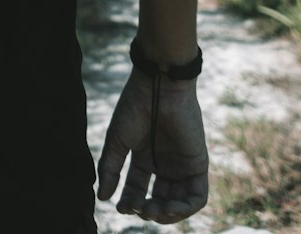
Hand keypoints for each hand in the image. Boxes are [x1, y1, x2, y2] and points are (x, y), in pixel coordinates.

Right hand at [97, 70, 208, 223]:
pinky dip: (186, 209)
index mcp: (145, 158)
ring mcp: (182, 166)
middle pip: (158, 201)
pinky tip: (170, 208)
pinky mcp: (198, 165)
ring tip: (153, 210)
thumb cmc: (135, 107)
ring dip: (167, 214)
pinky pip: (197, 197)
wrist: (159, 86)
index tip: (120, 207)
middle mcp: (164, 164)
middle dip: (148, 211)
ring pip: (178, 204)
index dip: (130, 203)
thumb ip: (110, 168)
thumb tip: (102, 197)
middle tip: (139, 208)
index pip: (137, 190)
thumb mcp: (118, 140)